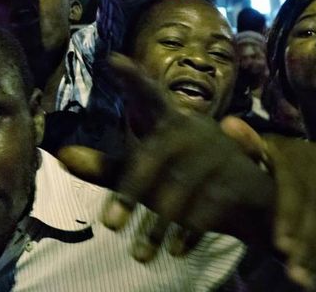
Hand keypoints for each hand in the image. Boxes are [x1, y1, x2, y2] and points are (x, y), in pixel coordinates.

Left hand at [64, 54, 272, 261]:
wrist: (253, 199)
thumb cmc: (188, 177)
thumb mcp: (146, 173)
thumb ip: (107, 167)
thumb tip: (63, 156)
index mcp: (169, 121)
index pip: (147, 95)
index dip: (133, 78)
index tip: (114, 60)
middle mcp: (191, 130)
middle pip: (153, 158)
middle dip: (130, 193)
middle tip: (108, 226)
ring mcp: (216, 153)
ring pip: (178, 189)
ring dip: (157, 226)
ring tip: (138, 255)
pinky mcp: (236, 180)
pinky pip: (209, 208)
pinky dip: (189, 232)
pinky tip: (174, 251)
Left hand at [222, 123, 315, 291]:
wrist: (313, 159)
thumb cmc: (273, 162)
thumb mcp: (257, 151)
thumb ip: (244, 144)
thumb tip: (229, 127)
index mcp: (296, 152)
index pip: (294, 184)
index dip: (289, 215)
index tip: (281, 244)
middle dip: (307, 244)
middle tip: (295, 272)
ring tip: (311, 279)